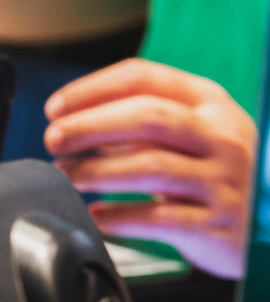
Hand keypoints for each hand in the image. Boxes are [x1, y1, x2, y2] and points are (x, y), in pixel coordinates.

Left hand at [44, 59, 256, 277]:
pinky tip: (97, 215)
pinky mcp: (216, 222)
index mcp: (211, 103)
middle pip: (147, 117)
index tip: (55, 108)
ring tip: (68, 175)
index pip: (145, 78)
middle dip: (90, 126)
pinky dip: (120, 217)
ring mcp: (223, 178)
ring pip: (151, 166)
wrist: (267, 223)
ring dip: (98, 171)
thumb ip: (140, 126)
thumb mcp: (190, 136)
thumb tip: (73, 121)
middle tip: (54, 140)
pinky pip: (158, 218)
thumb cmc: (215, 173)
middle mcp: (221, 135)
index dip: (92, 90)